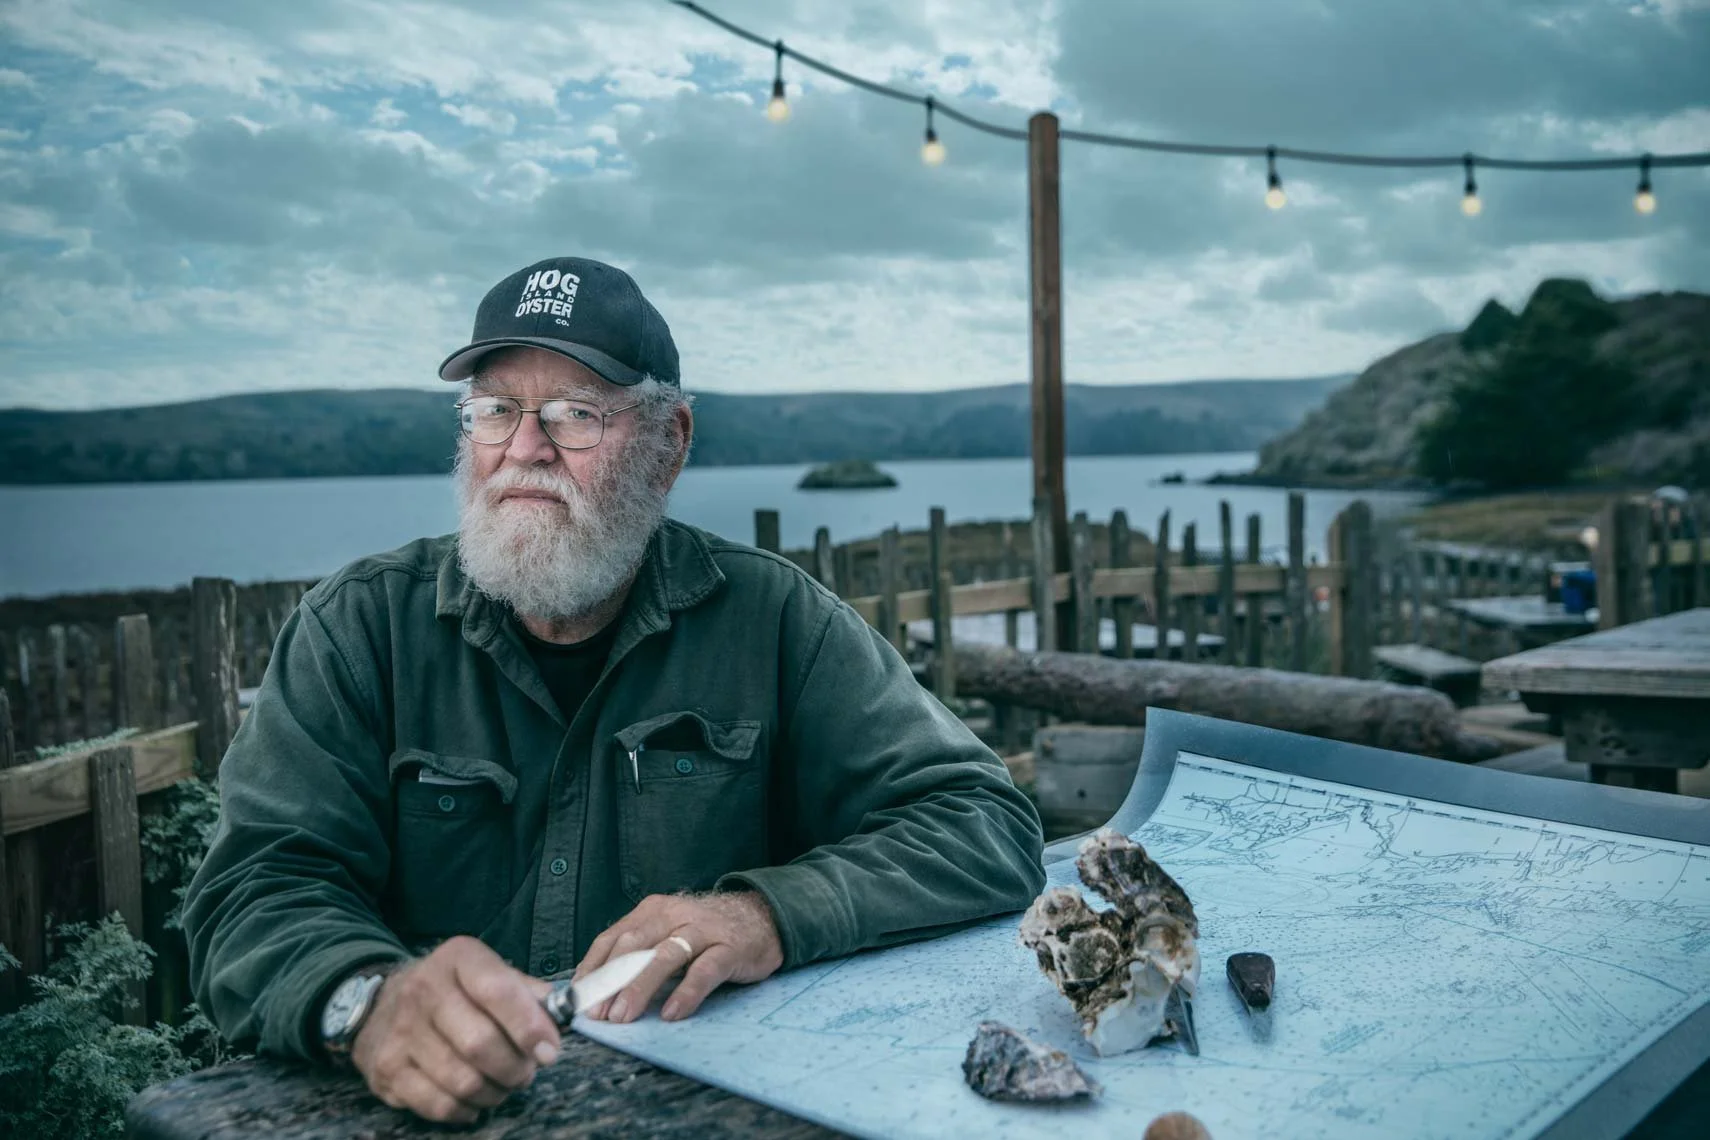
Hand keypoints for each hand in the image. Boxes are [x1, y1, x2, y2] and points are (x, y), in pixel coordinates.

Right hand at [351, 936, 561, 1124]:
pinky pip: (439, 1105)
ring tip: (504, 1083)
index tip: (549, 1050)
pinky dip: (467, 1109)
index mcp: (458, 958)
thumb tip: (564, 1014)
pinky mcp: (387, 1069)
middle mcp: (423, 990)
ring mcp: (401, 1032)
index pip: (498, 991)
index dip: (530, 1026)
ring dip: (496, 1091)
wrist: (382, 1005)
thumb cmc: (454, 992)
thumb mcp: (489, 974)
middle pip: (480, 1044)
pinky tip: (475, 1098)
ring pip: (463, 1081)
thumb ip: (527, 992)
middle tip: (527, 1071)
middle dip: (516, 1068)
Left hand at [575, 891, 783, 1024]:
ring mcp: (702, 930)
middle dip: (610, 982)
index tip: (577, 999)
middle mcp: (674, 915)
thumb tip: (598, 988)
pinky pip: (705, 970)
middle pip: (634, 946)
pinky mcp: (730, 948)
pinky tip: (673, 1013)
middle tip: (597, 1015)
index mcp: (653, 911)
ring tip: (624, 1016)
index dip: (592, 969)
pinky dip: (686, 992)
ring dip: (640, 987)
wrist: (763, 917)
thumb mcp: (668, 934)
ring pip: (665, 957)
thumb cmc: (707, 933)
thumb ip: (639, 954)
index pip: (613, 938)